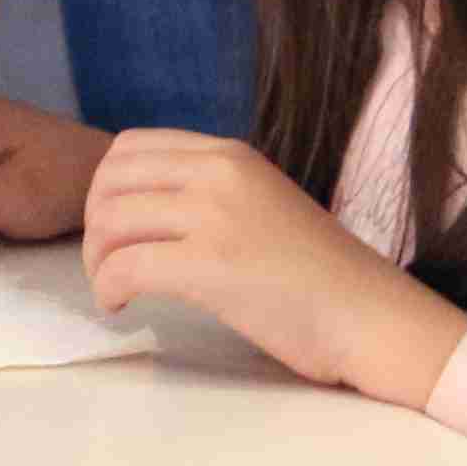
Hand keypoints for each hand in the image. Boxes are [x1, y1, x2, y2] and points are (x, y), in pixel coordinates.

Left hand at [78, 129, 466, 406]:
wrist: (374, 318)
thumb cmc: (323, 278)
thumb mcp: (262, 205)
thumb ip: (211, 194)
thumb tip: (145, 208)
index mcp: (230, 155)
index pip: (131, 147)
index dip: (104, 188)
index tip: (113, 229)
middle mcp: (218, 172)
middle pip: (109, 180)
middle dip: (92, 224)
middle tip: (104, 263)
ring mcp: (215, 216)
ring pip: (110, 221)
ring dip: (95, 260)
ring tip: (112, 288)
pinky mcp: (211, 265)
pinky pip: (125, 267)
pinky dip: (108, 288)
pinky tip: (120, 306)